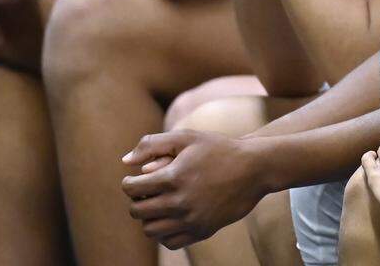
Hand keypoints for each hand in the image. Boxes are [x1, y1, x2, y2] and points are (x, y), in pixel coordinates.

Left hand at [121, 130, 267, 249]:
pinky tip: (170, 217)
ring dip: (148, 218)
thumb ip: (152, 144)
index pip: (132, 189)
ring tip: (156, 205)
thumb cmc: (218, 149)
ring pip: (151, 230)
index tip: (133, 181)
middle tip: (144, 193)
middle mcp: (180, 202)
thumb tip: (125, 161)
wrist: (254, 169)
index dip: (128, 184)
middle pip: (138, 212)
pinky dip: (163, 232)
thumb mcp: (186, 137)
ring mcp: (191, 219)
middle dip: (135, 201)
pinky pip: (170, 241)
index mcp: (173, 178)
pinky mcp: (202, 231)